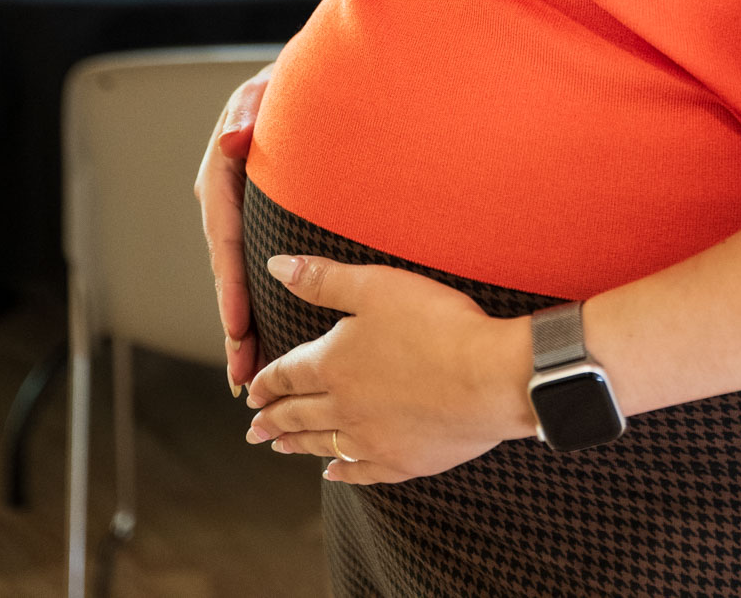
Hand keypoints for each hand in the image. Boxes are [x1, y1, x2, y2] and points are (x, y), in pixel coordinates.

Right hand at [194, 63, 275, 392]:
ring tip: (255, 373)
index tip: (238, 329)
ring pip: (242, 274)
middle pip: (229, 270)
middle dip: (236, 325)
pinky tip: (272, 335)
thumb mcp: (268, 91)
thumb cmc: (290, 85)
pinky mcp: (260, 216)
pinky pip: (258, 264)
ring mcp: (241, 209)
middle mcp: (225, 197)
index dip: (230, 289)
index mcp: (223, 172)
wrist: (312, 78)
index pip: (225, 239)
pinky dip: (261, 302)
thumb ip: (250, 112)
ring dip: (247, 322)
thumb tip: (233, 136)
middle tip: (245, 376)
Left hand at [242, 254, 535, 483]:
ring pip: (322, 444)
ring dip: (297, 444)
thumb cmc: (435, 324)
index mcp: (333, 363)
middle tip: (253, 428)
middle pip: (298, 414)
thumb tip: (275, 267)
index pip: (288, 374)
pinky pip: (360, 471)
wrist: (488, 377)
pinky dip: (341, 472)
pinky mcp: (402, 459)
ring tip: (279, 447)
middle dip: (272, 418)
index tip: (251, 391)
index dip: (266, 381)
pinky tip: (332, 473)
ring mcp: (372, 438)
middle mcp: (344, 406)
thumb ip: (323, 279)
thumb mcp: (376, 286)